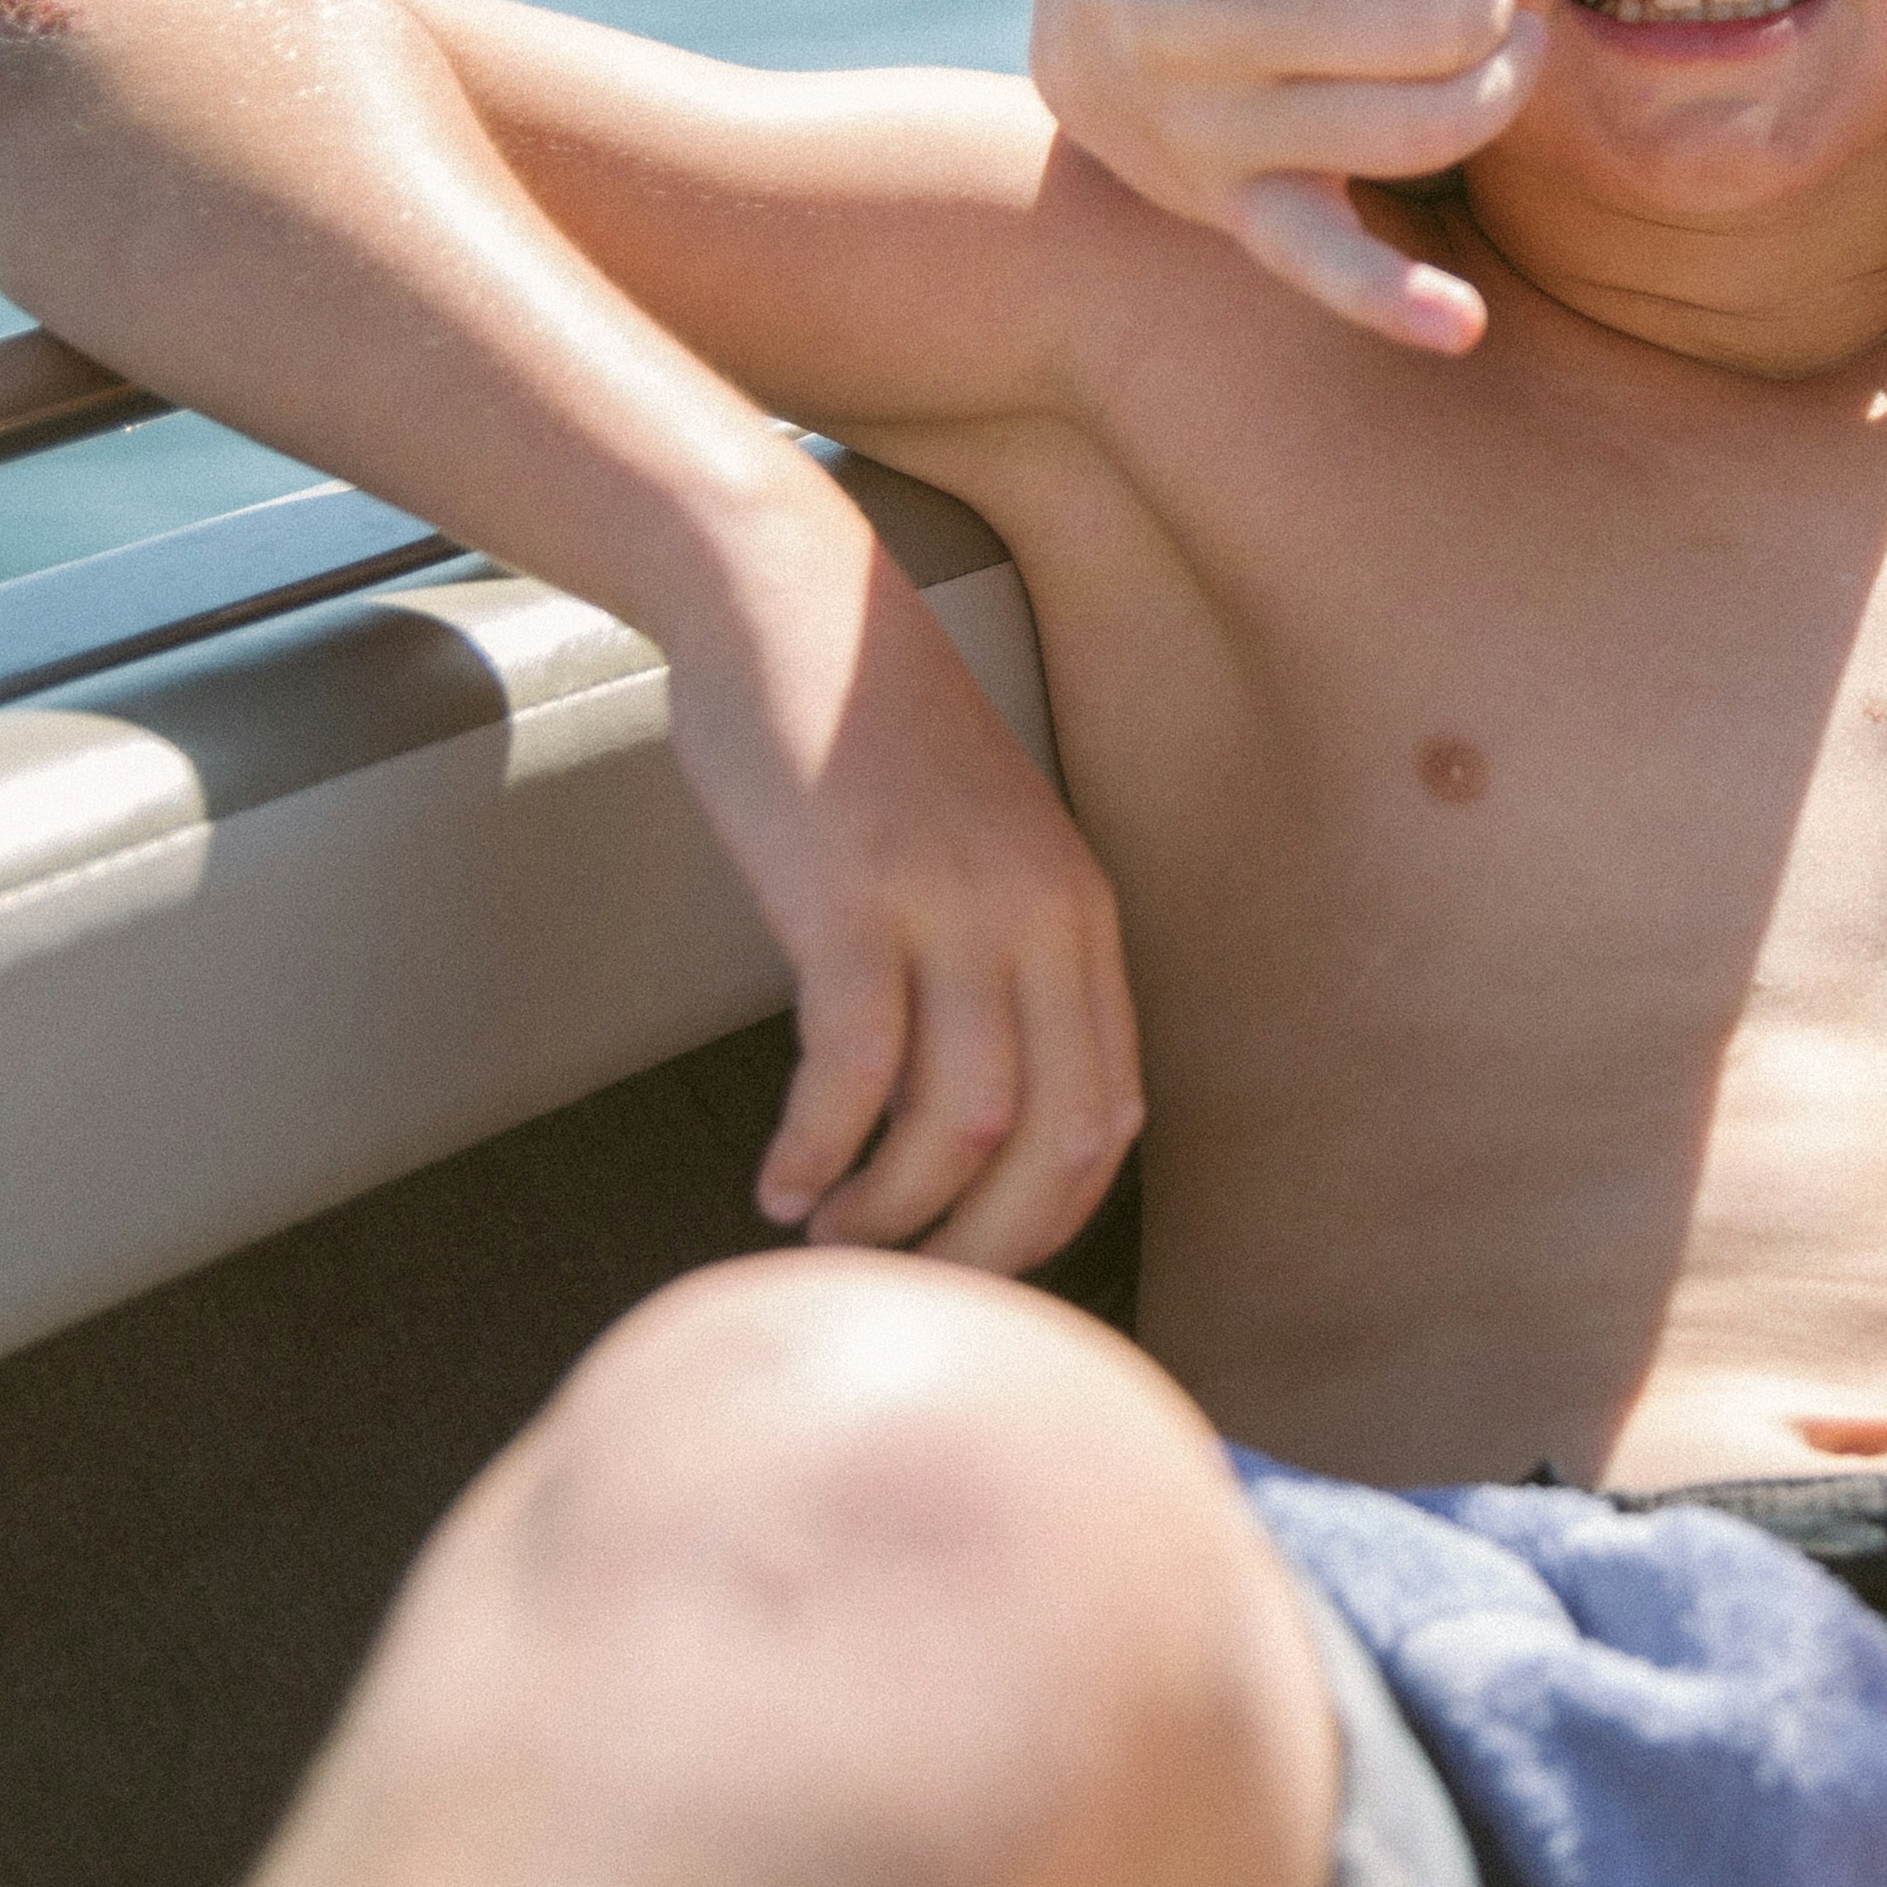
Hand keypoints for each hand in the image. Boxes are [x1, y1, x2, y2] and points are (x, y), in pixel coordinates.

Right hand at [668, 541, 1146, 1272]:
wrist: (790, 604)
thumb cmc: (865, 745)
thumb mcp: (974, 853)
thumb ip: (995, 962)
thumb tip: (976, 1116)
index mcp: (1082, 915)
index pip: (1109, 1115)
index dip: (1047, 1219)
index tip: (972, 1264)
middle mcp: (1041, 917)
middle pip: (1055, 1140)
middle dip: (982, 1248)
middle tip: (902, 1282)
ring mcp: (953, 905)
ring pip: (961, 1123)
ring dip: (890, 1209)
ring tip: (826, 1226)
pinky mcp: (852, 897)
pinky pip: (853, 1069)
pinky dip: (817, 1150)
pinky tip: (777, 1180)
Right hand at [1027, 0, 1534, 350]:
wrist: (1095, 41)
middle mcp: (1185, 17)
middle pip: (1402, 22)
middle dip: (1486, 8)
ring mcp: (1207, 126)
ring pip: (1402, 124)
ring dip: (1486, 96)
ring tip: (1500, 57)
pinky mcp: (1237, 217)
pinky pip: (1320, 265)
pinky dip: (1388, 299)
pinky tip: (1461, 324)